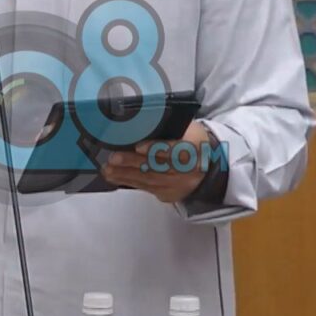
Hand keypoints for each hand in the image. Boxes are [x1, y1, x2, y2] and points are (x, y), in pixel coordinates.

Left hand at [99, 120, 217, 203]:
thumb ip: (169, 127)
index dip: (157, 149)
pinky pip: (148, 189)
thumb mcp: (187, 128)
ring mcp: (180, 184)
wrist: (207, 163)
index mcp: (196, 146)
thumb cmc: (191, 140)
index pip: (177, 149)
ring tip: (108, 169)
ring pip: (150, 180)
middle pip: (159, 167)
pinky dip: (129, 182)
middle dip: (133, 163)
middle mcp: (190, 168)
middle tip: (114, 158)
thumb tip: (138, 121)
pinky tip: (115, 177)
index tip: (139, 147)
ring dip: (126, 175)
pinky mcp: (170, 194)